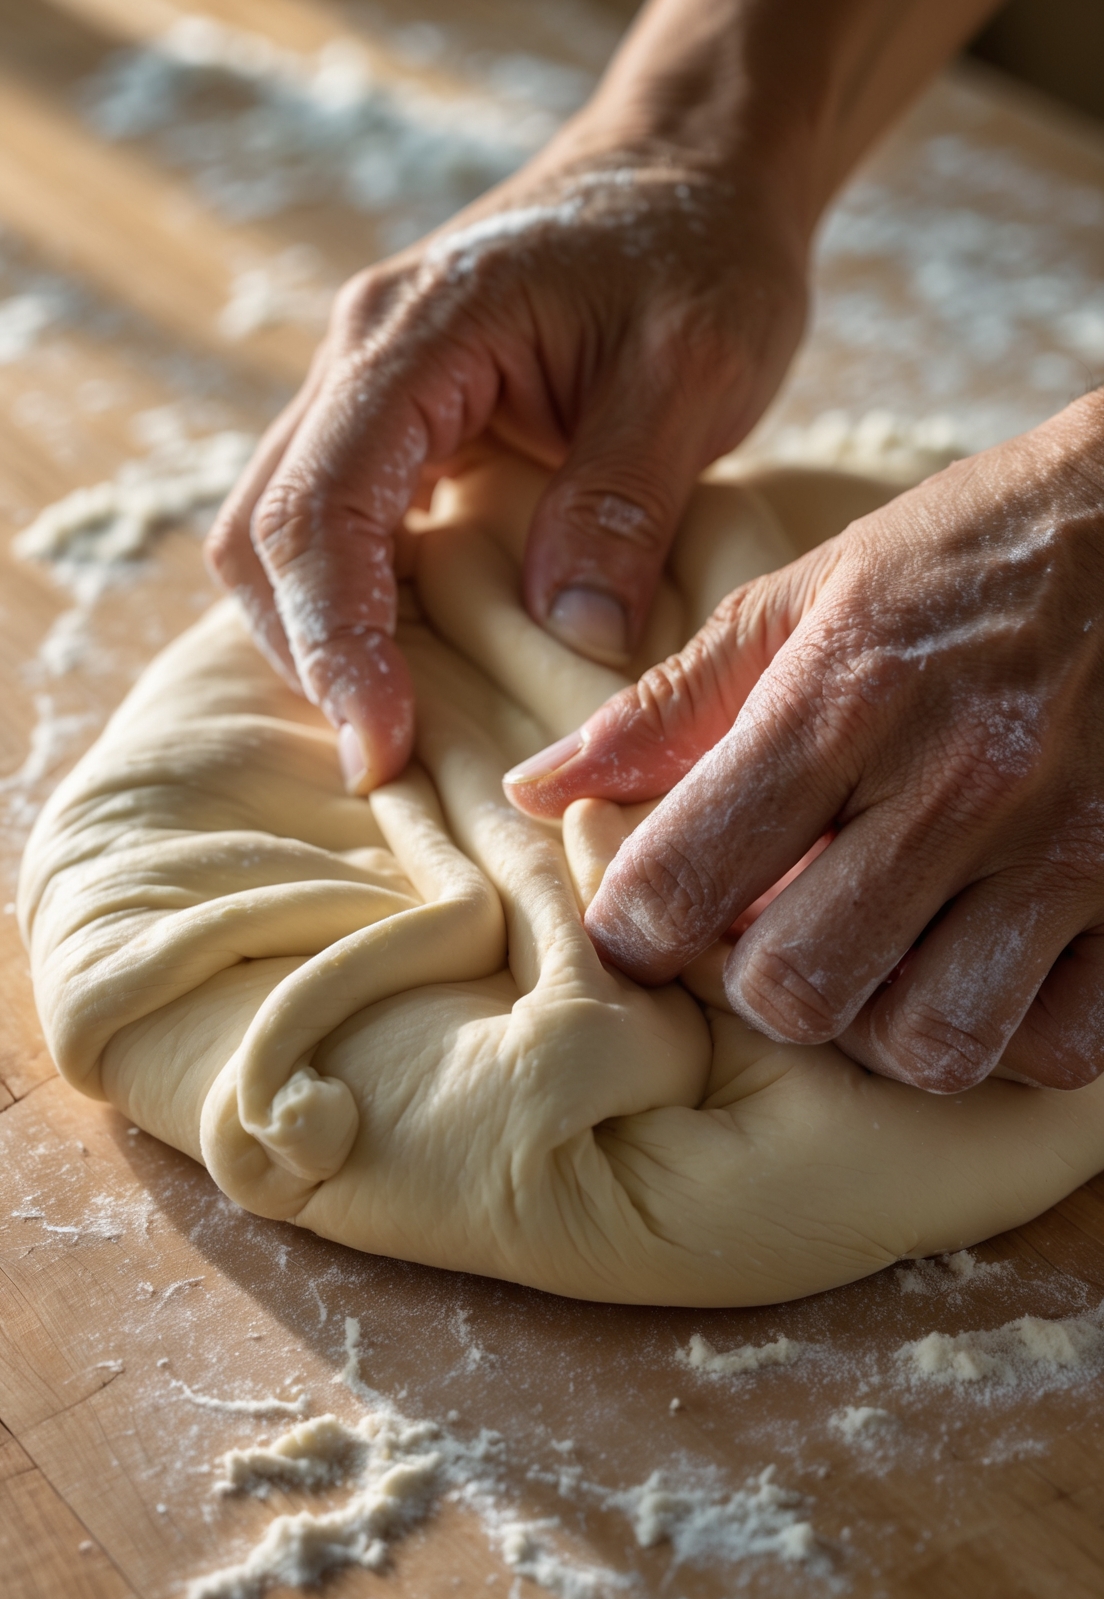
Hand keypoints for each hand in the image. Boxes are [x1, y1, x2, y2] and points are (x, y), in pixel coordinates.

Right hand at [204, 135, 806, 790]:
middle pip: (265, 532)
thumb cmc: (698, 252)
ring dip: (319, 640)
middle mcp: (362, 360)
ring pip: (280, 538)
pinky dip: (355, 610)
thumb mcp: (694, 368)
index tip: (382, 746)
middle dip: (309, 656)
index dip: (336, 640)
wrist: (688, 173)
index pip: (323, 505)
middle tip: (386, 764)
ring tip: (394, 733)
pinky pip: (337, 531)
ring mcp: (368, 392)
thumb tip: (572, 634)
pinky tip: (412, 668)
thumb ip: (625, 498)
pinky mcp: (398, 427)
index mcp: (417, 335)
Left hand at [506, 391, 1103, 1093]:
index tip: (649, 921)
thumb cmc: (972, 552)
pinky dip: (1005, 1036)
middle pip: (797, 990)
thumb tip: (537, 788)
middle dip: (756, 988)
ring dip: (878, 1024)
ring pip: (929, 1042)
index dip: (636, 930)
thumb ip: (670, 703)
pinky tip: (980, 970)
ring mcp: (1065, 845)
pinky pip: (1061, 1046)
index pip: (684, 879)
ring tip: (876, 961)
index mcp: (843, 696)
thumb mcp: (809, 592)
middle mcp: (955, 781)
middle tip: (770, 937)